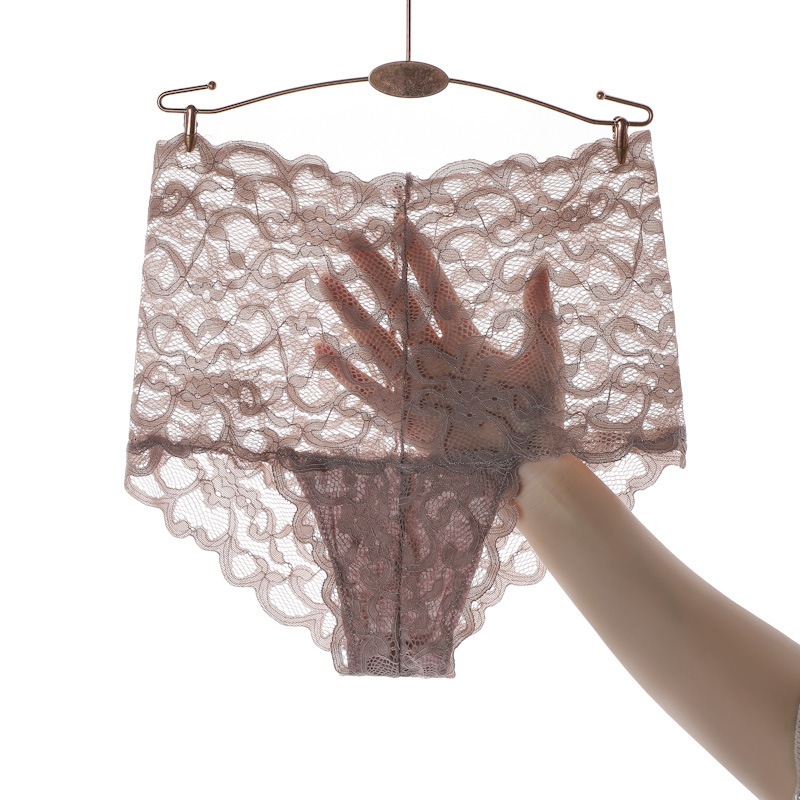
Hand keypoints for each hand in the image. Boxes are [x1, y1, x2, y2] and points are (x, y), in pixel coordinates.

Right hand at [314, 229, 563, 458]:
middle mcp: (434, 356)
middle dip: (375, 271)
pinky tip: (321, 349)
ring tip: (326, 279)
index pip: (435, 290)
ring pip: (376, 340)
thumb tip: (538, 265)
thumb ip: (540, 316)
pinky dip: (344, 373)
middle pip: (398, 306)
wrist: (526, 466)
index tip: (401, 225)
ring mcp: (415, 385)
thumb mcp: (545, 361)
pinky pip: (368, 391)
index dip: (419, 260)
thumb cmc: (538, 416)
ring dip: (351, 311)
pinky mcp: (404, 417)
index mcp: (465, 339)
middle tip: (350, 237)